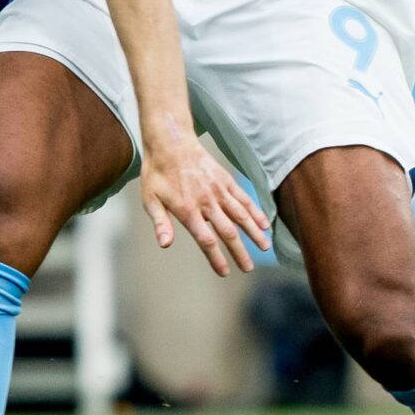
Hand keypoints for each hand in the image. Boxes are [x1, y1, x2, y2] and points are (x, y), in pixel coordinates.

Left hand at [139, 129, 268, 277]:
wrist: (171, 142)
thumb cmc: (157, 173)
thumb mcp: (150, 199)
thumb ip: (160, 223)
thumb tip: (164, 245)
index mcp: (187, 209)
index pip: (206, 239)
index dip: (216, 258)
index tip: (225, 272)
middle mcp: (207, 201)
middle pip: (228, 232)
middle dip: (239, 252)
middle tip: (249, 269)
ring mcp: (219, 190)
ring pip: (241, 215)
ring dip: (253, 233)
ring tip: (264, 248)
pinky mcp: (226, 180)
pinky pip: (243, 198)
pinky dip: (255, 212)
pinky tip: (264, 224)